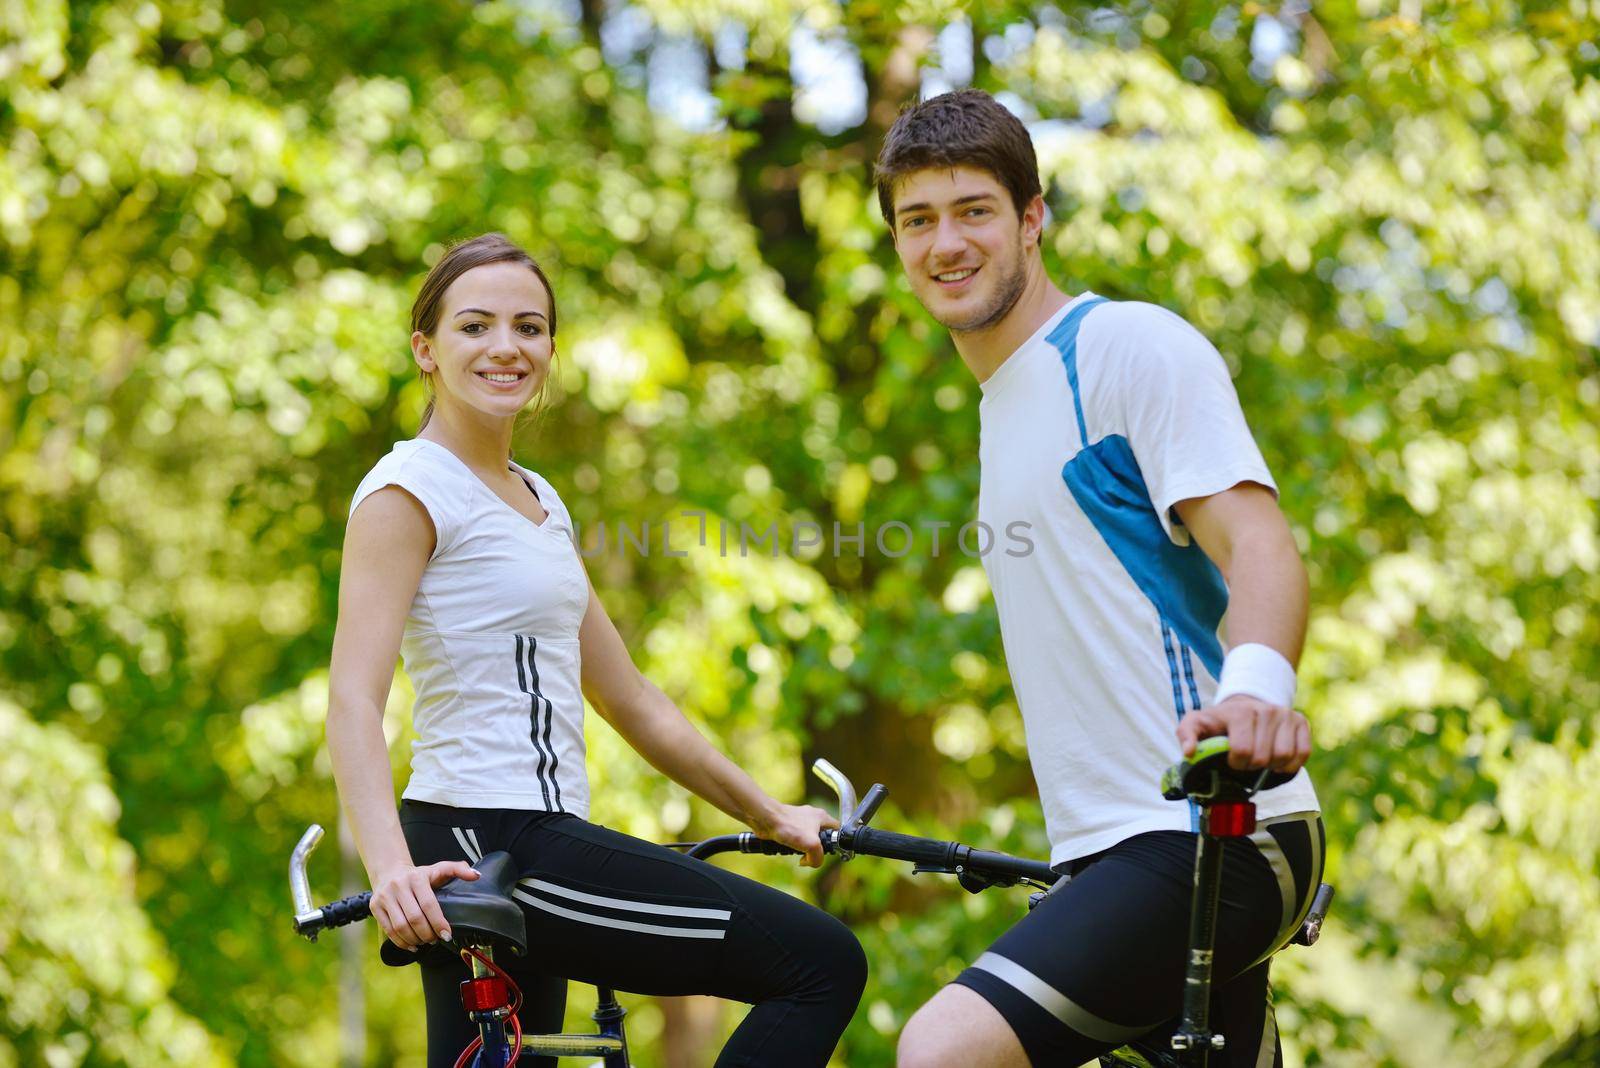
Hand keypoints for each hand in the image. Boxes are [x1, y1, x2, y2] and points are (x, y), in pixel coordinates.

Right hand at [370, 861, 479, 949]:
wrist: (389, 871)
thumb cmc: (419, 875)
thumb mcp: (438, 869)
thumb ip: (458, 870)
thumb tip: (476, 876)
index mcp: (417, 878)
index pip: (429, 905)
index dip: (439, 922)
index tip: (447, 935)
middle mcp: (398, 886)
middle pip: (414, 918)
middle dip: (427, 933)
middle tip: (435, 939)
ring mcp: (385, 897)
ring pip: (400, 926)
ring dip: (415, 939)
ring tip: (425, 942)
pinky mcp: (375, 907)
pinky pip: (388, 930)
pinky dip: (401, 942)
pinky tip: (412, 946)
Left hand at [755, 803, 838, 868]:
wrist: (766, 820)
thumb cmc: (788, 825)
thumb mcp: (812, 845)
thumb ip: (818, 857)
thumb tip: (811, 862)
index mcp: (822, 817)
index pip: (837, 830)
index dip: (835, 842)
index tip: (830, 852)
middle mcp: (812, 818)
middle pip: (820, 838)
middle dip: (816, 849)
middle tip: (811, 854)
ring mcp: (799, 822)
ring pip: (806, 841)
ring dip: (802, 850)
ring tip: (797, 851)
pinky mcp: (787, 827)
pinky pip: (793, 841)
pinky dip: (790, 848)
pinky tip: (786, 849)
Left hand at [1176, 694, 1310, 773]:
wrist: (1245, 706)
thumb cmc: (1221, 722)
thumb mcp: (1198, 724)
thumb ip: (1186, 734)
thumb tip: (1189, 753)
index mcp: (1240, 713)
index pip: (1243, 751)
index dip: (1236, 763)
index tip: (1231, 759)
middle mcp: (1266, 710)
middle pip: (1264, 757)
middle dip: (1253, 766)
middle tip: (1247, 760)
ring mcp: (1286, 715)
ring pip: (1284, 756)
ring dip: (1271, 766)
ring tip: (1261, 759)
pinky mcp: (1301, 722)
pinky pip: (1303, 753)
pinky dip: (1291, 764)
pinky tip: (1278, 760)